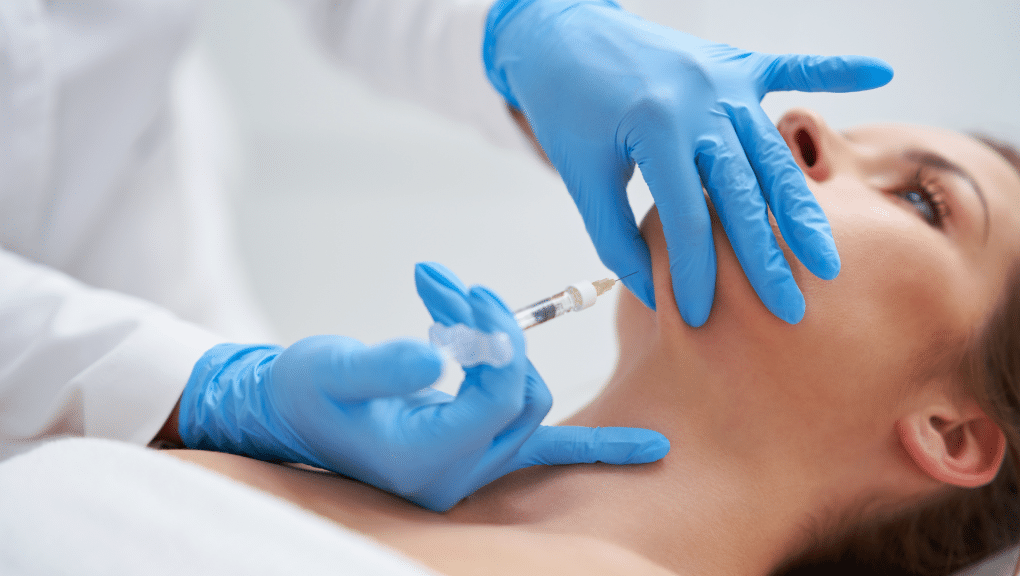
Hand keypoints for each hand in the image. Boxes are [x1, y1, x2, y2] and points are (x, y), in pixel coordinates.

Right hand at [178, 262, 668, 511]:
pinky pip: (546, 451)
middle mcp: (456, 475)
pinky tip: (648, 449)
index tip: (467, 293)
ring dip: (507, 351)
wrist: (288, 414)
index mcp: (425, 460)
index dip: (495, 337)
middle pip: (524, 397)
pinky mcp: (473, 451)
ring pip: (530, 407)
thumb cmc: (306, 389)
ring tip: (459, 305)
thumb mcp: (331, 368)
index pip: (501, 394)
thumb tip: (438, 355)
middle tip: (453, 290)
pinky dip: (595, 448)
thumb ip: (382, 365)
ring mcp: (469, 470)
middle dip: (497, 336)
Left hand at [484, 0, 893, 325]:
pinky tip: (879, 72)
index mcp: (656, 128)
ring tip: (827, 258)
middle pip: (745, 191)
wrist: (561, 31)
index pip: (686, 218)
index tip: (702, 319)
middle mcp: (699, 99)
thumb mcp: (581, 176)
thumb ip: (616, 237)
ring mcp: (722, 76)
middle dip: (768, 256)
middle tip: (791, 309)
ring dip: (802, 205)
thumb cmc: (566, 105)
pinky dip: (832, 71)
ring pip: (772, 151)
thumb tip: (654, 295)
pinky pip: (788, 65)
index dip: (693, 273)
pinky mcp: (732, 59)